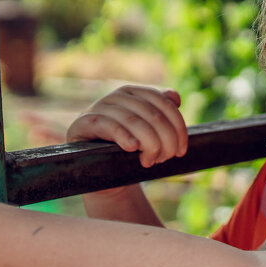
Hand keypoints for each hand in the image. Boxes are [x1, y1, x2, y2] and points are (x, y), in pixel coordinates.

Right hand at [67, 85, 187, 167]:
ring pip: (132, 120)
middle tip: (166, 158)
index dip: (177, 126)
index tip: (182, 150)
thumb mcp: (149, 132)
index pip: (162, 102)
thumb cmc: (130, 152)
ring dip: (148, 143)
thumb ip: (162, 113)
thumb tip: (175, 97)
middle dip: (164, 139)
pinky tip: (132, 148)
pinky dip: (123, 136)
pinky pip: (107, 125)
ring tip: (150, 161)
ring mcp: (98, 107)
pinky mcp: (83, 124)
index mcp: (134, 92)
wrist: (102, 174)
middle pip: (150, 113)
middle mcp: (116, 95)